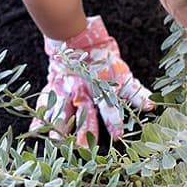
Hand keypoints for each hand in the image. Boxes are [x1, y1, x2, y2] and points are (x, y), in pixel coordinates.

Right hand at [30, 16, 153, 146]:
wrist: (75, 37)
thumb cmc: (101, 57)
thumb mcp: (121, 74)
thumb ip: (135, 93)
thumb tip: (151, 107)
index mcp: (100, 89)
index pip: (109, 108)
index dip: (114, 121)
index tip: (118, 136)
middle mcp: (82, 92)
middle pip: (83, 115)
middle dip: (84, 132)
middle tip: (84, 150)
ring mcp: (65, 90)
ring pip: (61, 112)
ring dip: (59, 128)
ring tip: (57, 144)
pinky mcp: (52, 87)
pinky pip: (45, 102)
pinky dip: (39, 116)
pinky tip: (34, 130)